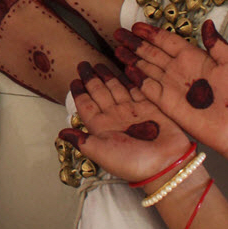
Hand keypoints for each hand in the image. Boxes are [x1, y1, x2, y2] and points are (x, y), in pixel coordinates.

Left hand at [58, 60, 189, 183]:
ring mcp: (132, 111)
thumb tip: (60, 133)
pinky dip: (130, 79)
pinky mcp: (150, 107)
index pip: (87, 105)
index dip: (80, 92)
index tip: (74, 80)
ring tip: (99, 64)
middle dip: (92, 79)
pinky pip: (137, 89)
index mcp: (102, 126)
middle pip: (100, 93)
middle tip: (84, 64)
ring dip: (108, 77)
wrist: (166, 165)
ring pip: (117, 89)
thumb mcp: (101, 152)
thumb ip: (82, 140)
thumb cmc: (132, 162)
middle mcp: (115, 116)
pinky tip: (124, 68)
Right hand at [114, 21, 227, 162]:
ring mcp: (172, 87)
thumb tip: (206, 22)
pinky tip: (126, 68)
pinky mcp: (167, 104)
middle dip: (135, 43)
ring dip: (131, 58)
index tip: (136, 25)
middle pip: (152, 52)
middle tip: (119, 32)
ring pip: (146, 68)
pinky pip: (148, 88)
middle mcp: (179, 70)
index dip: (152, 33)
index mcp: (194, 58)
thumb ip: (216, 43)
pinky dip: (137, 78)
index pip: (168, 41)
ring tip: (117, 48)